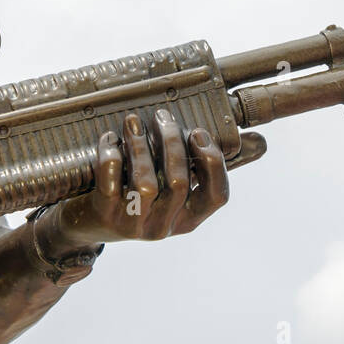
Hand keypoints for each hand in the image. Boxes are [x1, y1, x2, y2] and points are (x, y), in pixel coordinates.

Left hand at [40, 109, 250, 251]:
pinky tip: (110, 139)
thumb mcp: (173, 188)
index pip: (217, 197)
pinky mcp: (104, 216)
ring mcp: (133, 225)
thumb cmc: (136, 198)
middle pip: (178, 183)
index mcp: (188, 219)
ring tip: (133, 121)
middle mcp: (164, 226)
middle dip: (172, 143)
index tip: (198, 133)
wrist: (83, 226)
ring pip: (145, 183)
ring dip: (140, 146)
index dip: (212, 163)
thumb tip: (260, 142)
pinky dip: (110, 156)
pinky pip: (110, 182)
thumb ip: (208, 166)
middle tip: (162, 117)